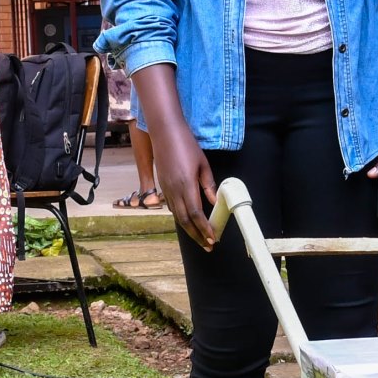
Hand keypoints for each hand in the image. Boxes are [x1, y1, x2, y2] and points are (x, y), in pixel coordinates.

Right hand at [154, 127, 221, 249]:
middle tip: (207, 246)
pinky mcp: (162, 185)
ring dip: (188, 229)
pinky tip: (189, 221)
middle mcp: (174, 190)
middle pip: (185, 220)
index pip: (196, 214)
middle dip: (196, 236)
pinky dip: (181, 217)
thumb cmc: (187, 145)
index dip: (204, 229)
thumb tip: (215, 203)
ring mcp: (166, 189)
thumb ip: (208, 185)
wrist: (164, 132)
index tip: (212, 239)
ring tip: (200, 237)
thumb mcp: (203, 165)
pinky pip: (172, 207)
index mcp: (186, 185)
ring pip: (177, 215)